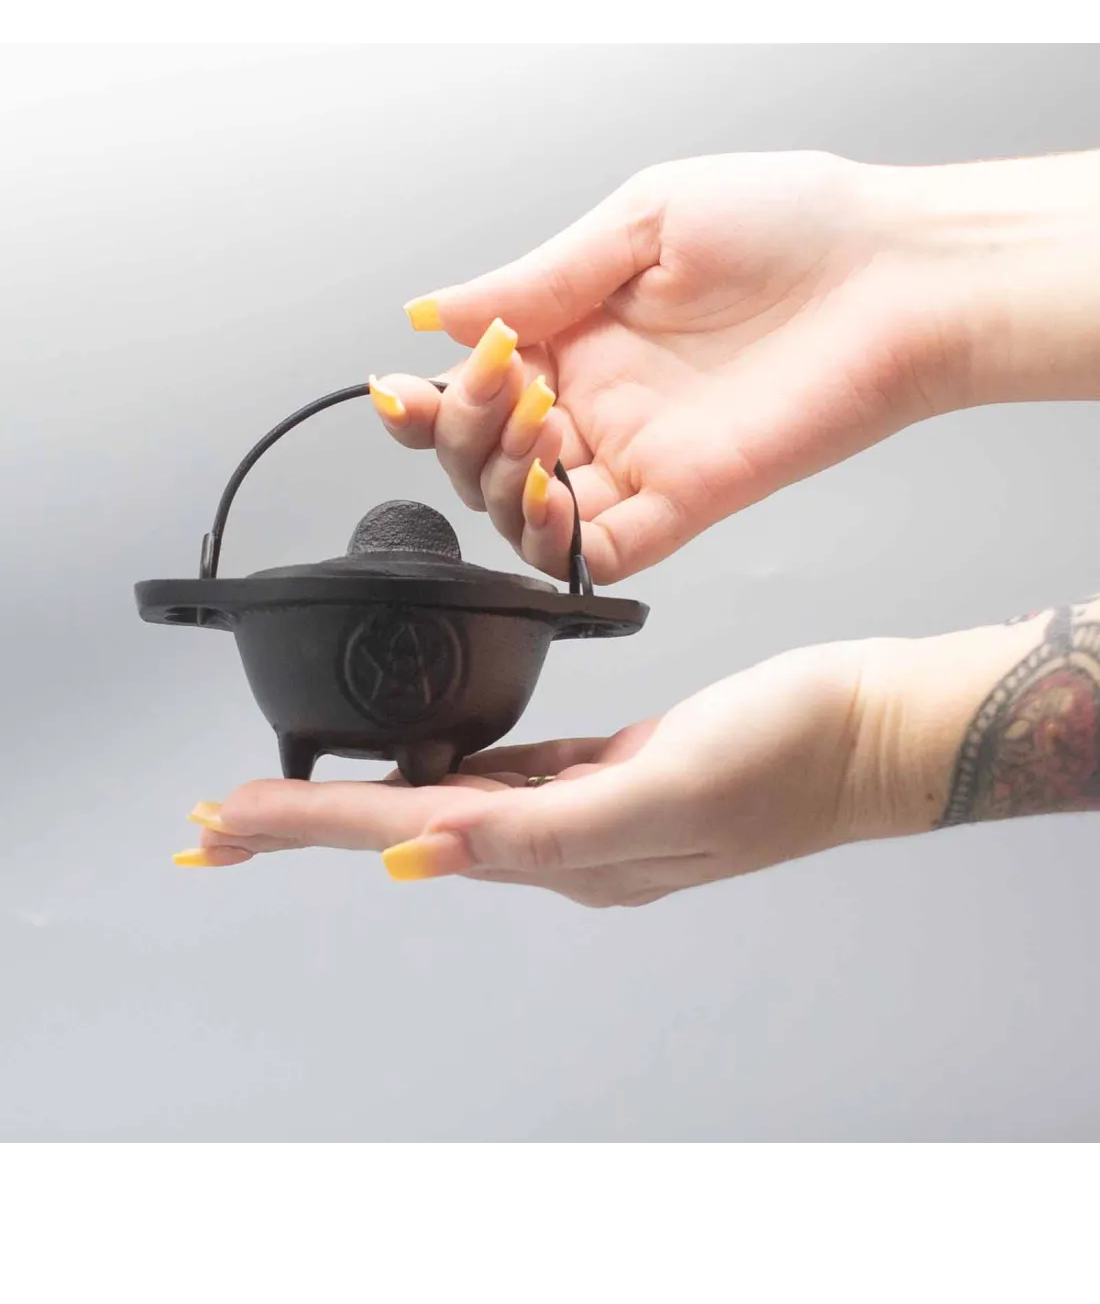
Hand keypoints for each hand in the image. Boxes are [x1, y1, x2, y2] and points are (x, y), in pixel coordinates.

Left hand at [176, 640, 876, 906]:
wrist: (870, 732)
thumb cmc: (789, 754)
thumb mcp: (668, 786)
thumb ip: (547, 828)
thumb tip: (425, 850)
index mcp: (570, 850)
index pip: (407, 836)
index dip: (309, 827)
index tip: (224, 825)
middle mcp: (566, 842)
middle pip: (404, 830)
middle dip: (304, 825)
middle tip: (215, 826)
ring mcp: (589, 809)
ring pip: (444, 808)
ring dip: (358, 804)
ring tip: (287, 802)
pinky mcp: (612, 773)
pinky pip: (504, 780)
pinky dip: (442, 776)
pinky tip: (420, 770)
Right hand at [371, 151, 971, 583]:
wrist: (897, 273)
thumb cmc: (794, 225)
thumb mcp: (643, 220)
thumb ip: (538, 277)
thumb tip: (433, 310)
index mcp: (582, 333)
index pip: (479, 386)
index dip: (430, 400)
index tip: (398, 389)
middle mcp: (601, 403)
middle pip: (487, 457)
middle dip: (464, 433)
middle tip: (499, 383)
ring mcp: (639, 458)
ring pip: (527, 514)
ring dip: (499, 486)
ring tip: (530, 430)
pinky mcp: (685, 503)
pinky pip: (596, 552)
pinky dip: (553, 543)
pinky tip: (549, 495)